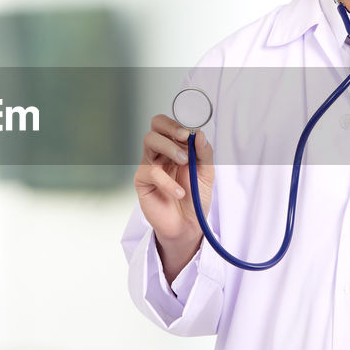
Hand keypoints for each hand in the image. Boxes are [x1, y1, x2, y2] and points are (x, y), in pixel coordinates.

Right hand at [133, 114, 213, 262]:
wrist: (187, 225)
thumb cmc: (195, 198)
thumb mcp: (207, 173)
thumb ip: (204, 153)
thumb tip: (199, 134)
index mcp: (176, 147)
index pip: (169, 124)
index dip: (177, 124)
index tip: (190, 133)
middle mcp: (160, 153)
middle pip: (155, 126)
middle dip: (170, 128)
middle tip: (184, 139)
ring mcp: (149, 165)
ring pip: (149, 141)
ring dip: (168, 147)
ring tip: (183, 162)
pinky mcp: (142, 181)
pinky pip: (151, 172)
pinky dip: (168, 181)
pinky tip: (179, 192)